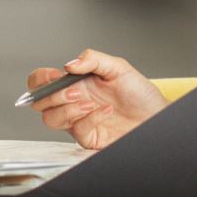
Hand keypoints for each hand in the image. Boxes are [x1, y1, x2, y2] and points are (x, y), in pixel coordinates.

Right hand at [28, 49, 167, 149]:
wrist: (156, 115)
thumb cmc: (139, 93)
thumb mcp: (118, 67)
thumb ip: (92, 59)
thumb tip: (69, 64)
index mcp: (74, 83)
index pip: (41, 81)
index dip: (40, 79)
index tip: (55, 76)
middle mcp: (72, 102)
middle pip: (39, 103)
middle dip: (53, 96)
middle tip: (75, 91)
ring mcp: (78, 121)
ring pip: (51, 119)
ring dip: (68, 110)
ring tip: (89, 103)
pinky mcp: (88, 137)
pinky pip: (77, 131)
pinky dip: (90, 119)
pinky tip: (105, 112)